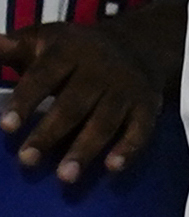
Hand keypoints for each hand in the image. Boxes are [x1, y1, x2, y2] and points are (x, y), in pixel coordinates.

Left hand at [0, 21, 166, 181]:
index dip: (27, 99)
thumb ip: (10, 47)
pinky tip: (112, 167)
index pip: (45, 75)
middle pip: (74, 103)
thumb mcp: (42, 40)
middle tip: (27, 160)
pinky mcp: (147, 106)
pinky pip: (141, 128)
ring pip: (105, 120)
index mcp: (69, 51)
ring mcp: (127, 88)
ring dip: (85, 149)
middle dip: (51, 132)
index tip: (7, 126)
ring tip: (64, 177)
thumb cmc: (74, 50)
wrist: (140, 43)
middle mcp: (101, 69)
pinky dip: (129, 148)